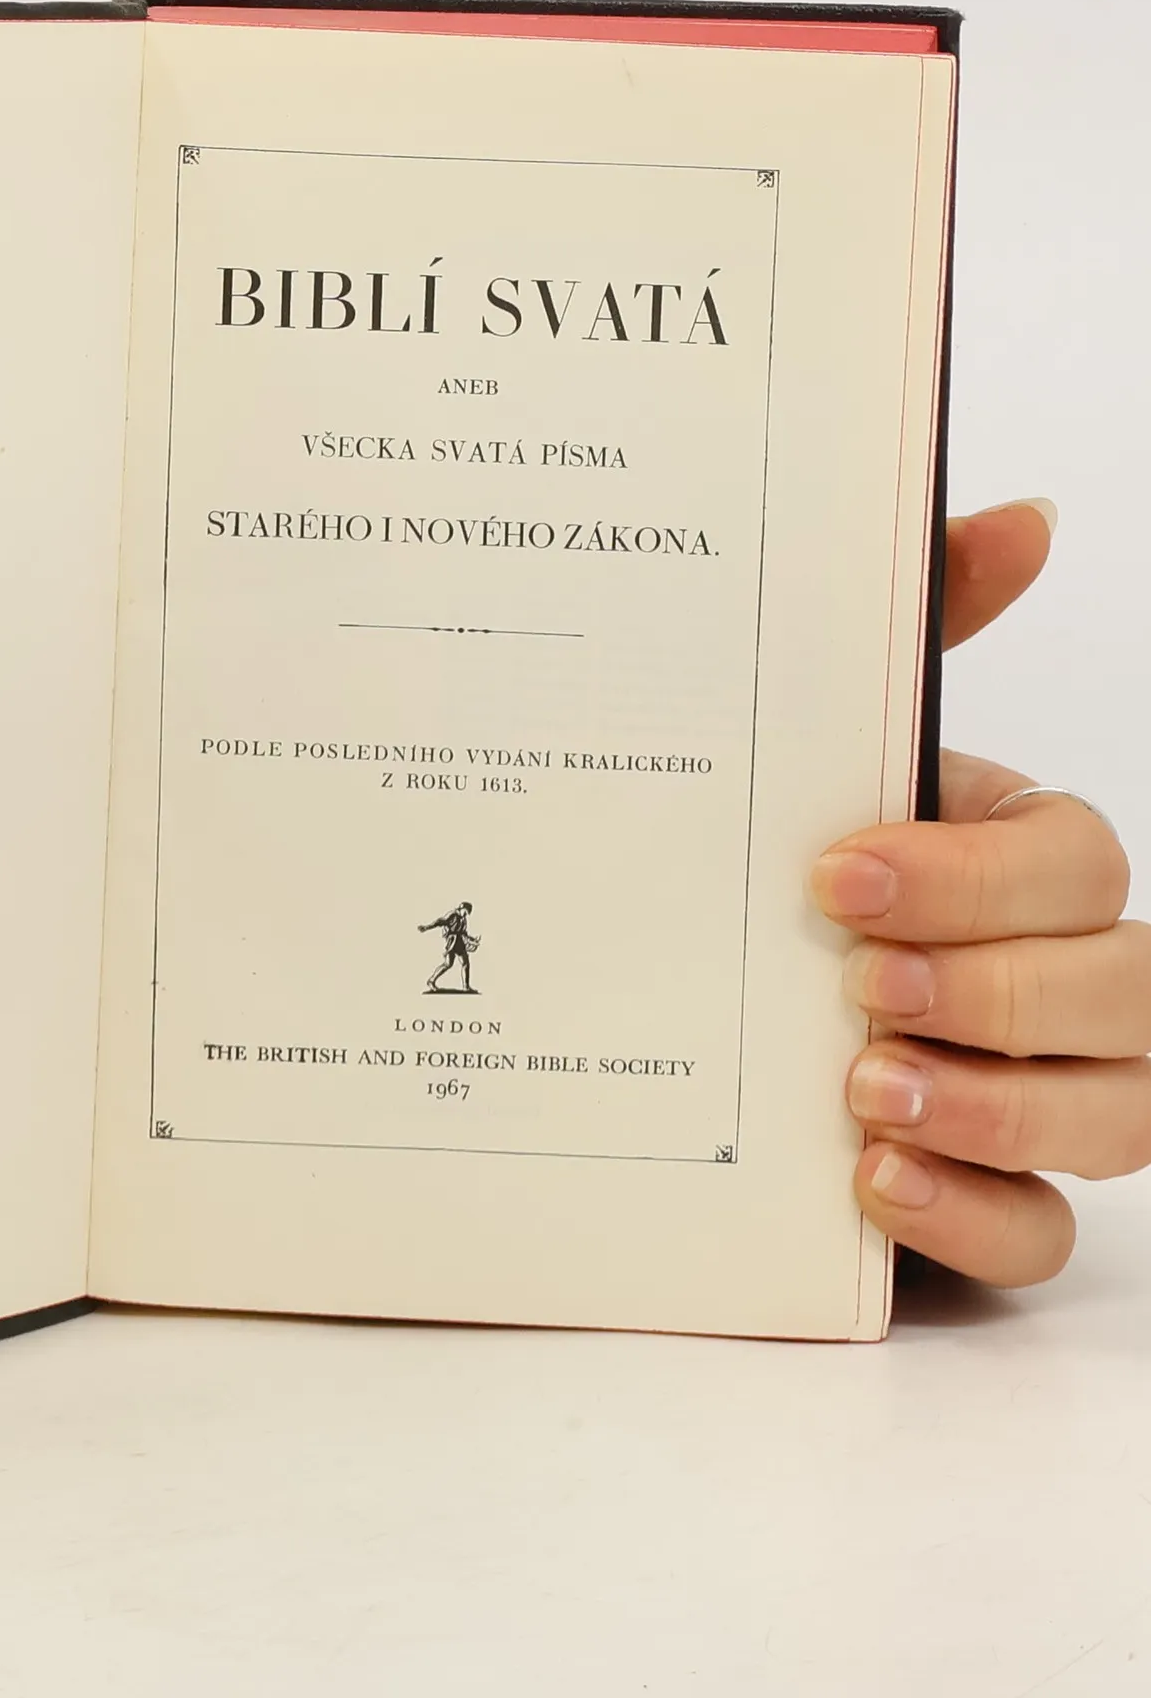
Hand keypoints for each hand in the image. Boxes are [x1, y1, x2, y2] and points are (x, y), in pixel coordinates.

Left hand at [811, 499, 1143, 1285]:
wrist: (646, 1004)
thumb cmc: (762, 862)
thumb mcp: (810, 745)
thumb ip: (915, 633)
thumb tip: (1027, 518)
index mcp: (1012, 862)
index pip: (1077, 861)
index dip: (978, 873)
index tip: (837, 875)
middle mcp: (1050, 978)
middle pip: (1122, 987)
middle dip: (996, 985)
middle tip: (859, 984)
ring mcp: (1032, 1096)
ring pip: (1118, 1115)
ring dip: (1001, 1101)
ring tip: (864, 1087)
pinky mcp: (980, 1197)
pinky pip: (1038, 1231)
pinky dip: (973, 1208)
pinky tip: (873, 1181)